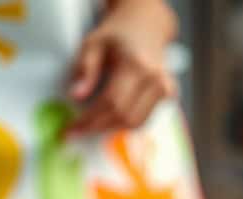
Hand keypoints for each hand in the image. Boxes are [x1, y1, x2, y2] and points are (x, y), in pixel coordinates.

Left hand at [68, 0, 176, 135]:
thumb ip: (85, 68)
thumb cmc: (118, 34)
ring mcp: (166, 88)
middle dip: (98, 128)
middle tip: (79, 130)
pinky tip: (110, 119)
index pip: (112, 102)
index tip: (73, 129)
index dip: (90, 120)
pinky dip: (125, 124)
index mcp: (137, 64)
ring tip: (93, 124)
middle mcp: (155, 79)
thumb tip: (76, 97)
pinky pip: (143, 120)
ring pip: (135, 124)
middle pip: (124, 117)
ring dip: (111, 129)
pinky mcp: (169, 96)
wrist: (147, 25)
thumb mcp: (94, 42)